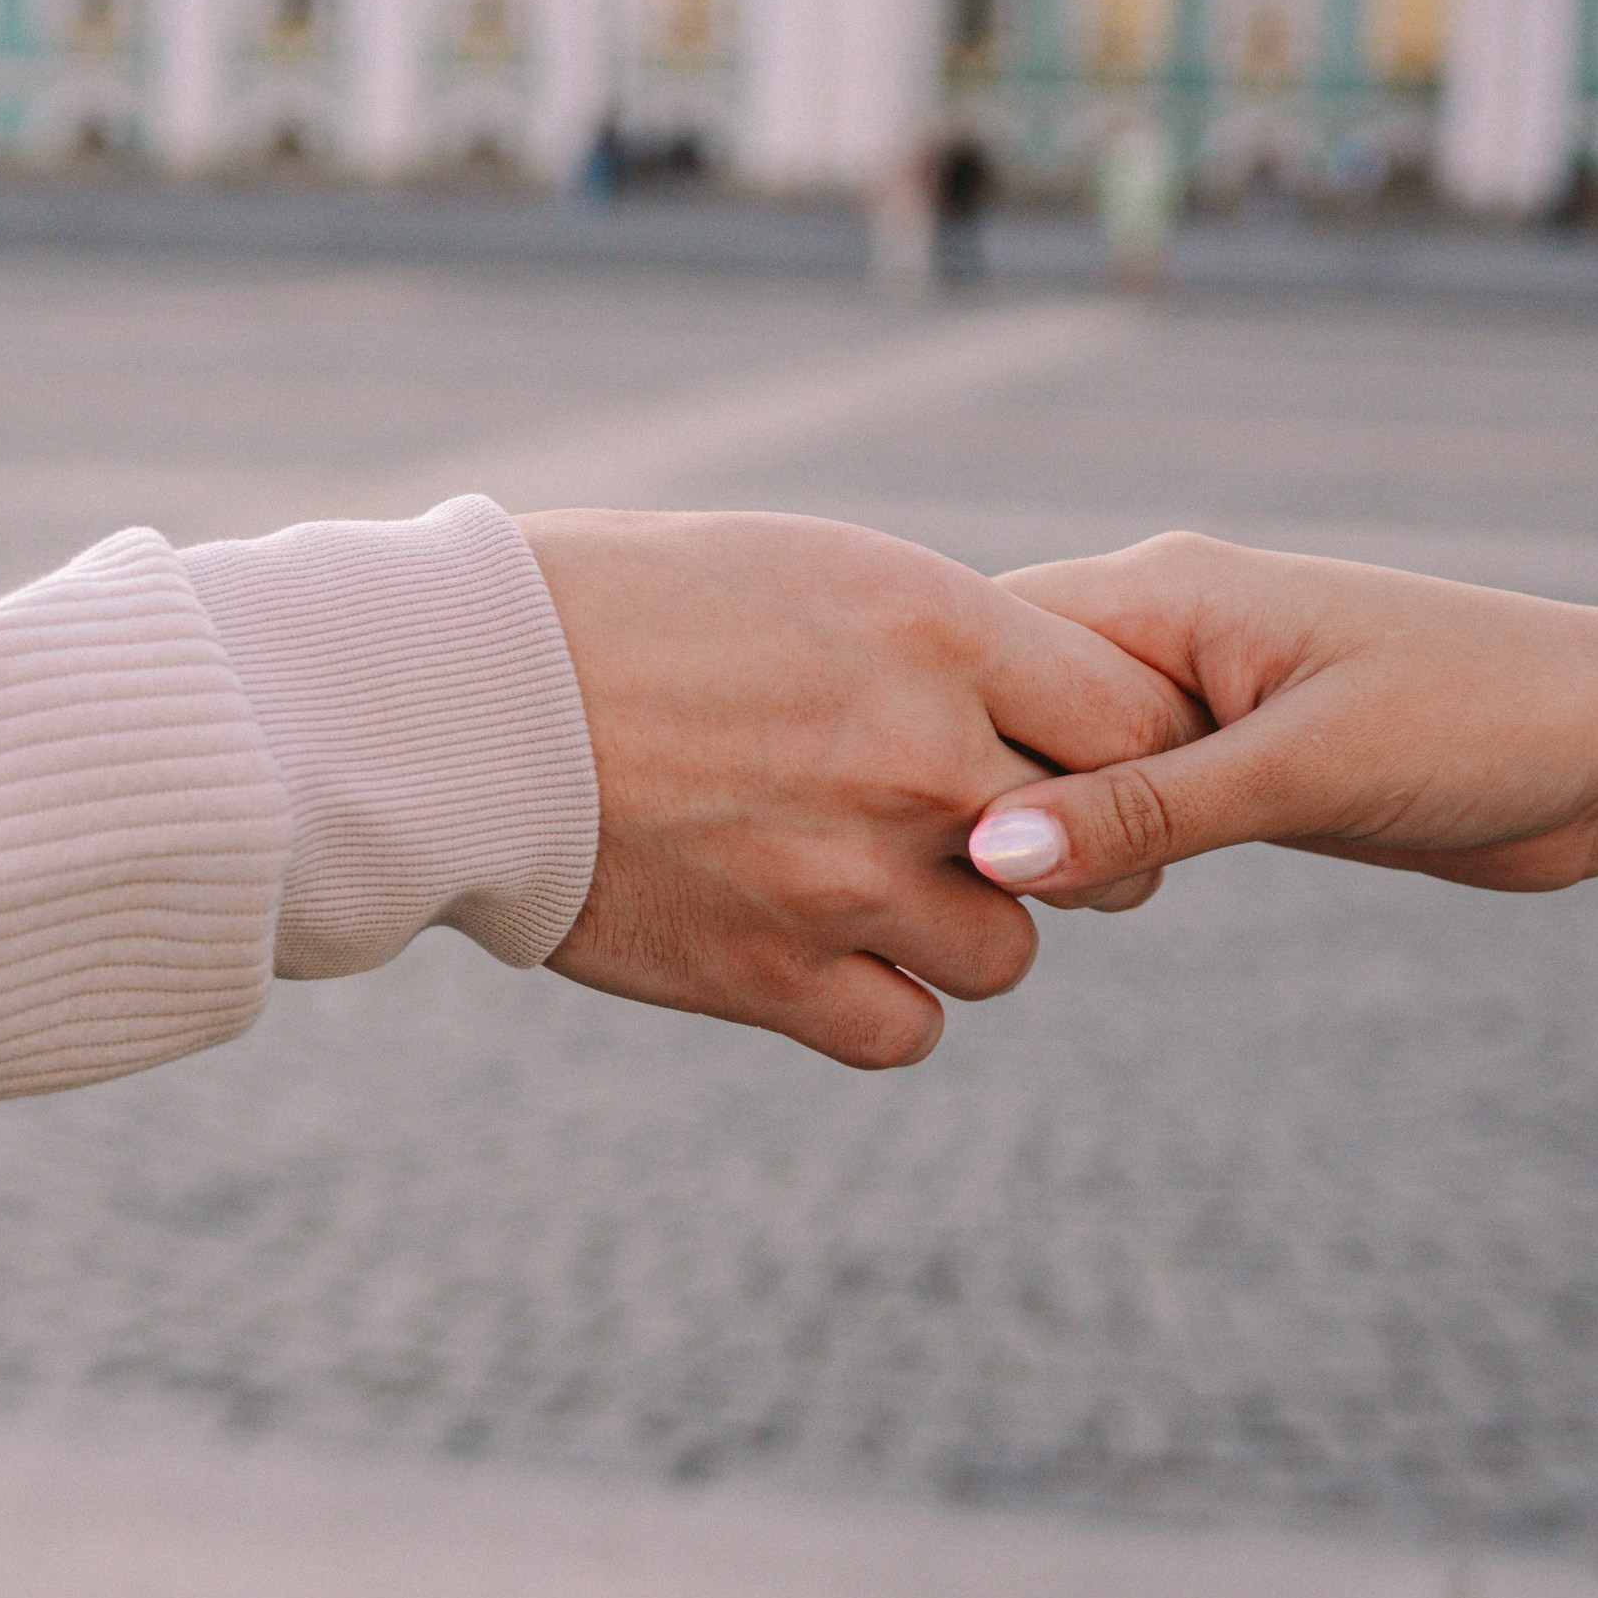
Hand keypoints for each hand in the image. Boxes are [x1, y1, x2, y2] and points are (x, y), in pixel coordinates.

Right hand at [519, 511, 1202, 1067]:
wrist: (459, 698)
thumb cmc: (625, 603)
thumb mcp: (809, 568)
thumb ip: (942, 640)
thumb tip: (1036, 698)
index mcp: (937, 630)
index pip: (1138, 721)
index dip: (1133, 754)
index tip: (1090, 763)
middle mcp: (917, 758)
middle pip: (1106, 853)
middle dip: (1077, 852)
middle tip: (1008, 835)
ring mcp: (847, 878)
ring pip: (1005, 955)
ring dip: (966, 929)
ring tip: (884, 884)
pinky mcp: (770, 975)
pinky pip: (908, 1029)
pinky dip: (886, 1003)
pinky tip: (833, 952)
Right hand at [964, 533, 1597, 903]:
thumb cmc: (1484, 719)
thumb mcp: (1307, 769)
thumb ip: (1147, 812)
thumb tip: (992, 857)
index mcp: (1168, 592)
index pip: (993, 638)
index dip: (932, 723)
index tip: (883, 818)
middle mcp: (1168, 635)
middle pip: (1010, 705)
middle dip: (968, 786)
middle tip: (924, 883)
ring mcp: (1198, 702)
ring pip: (1062, 763)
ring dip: (1029, 828)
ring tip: (975, 902)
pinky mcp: (1233, 764)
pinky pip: (1122, 801)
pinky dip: (1089, 848)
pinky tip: (1055, 902)